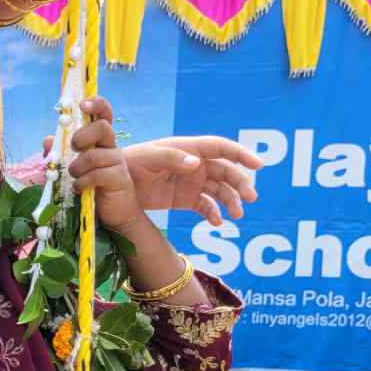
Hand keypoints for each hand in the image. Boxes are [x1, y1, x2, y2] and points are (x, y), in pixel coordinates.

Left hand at [65, 96, 141, 232]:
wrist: (113, 215)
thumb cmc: (91, 189)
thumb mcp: (72, 170)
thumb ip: (59, 155)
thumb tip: (48, 139)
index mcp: (100, 141)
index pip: (103, 115)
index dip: (96, 104)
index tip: (82, 105)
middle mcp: (111, 148)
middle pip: (102, 127)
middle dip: (83, 135)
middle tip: (74, 148)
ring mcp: (117, 163)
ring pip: (96, 154)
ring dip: (78, 167)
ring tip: (73, 177)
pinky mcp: (120, 179)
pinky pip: (98, 174)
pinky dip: (83, 182)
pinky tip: (79, 189)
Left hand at [119, 136, 261, 225]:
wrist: (112, 184)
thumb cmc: (129, 164)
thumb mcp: (147, 158)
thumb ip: (172, 158)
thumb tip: (198, 164)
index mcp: (188, 149)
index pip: (221, 148)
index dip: (240, 154)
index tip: (258, 165)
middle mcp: (194, 164)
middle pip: (226, 172)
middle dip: (240, 184)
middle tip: (250, 199)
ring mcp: (191, 182)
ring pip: (219, 190)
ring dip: (231, 201)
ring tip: (237, 215)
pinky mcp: (184, 199)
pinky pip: (205, 206)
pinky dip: (213, 213)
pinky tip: (217, 222)